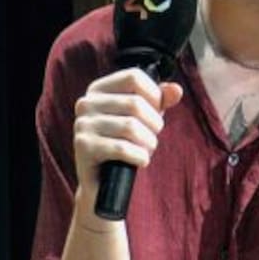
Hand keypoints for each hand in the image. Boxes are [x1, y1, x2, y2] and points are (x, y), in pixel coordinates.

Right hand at [72, 68, 183, 196]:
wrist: (103, 182)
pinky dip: (140, 156)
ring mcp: (82, 124)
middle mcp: (86, 103)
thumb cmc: (125, 143)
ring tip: (146, 150)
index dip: (154, 95)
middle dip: (154, 124)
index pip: (134, 77)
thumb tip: (176, 90)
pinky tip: (140, 161)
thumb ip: (160, 100)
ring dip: (148, 142)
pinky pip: (122, 148)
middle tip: (152, 138)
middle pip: (135, 103)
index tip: (156, 112)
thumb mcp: (144, 118)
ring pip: (131, 127)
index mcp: (99, 89)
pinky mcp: (83, 147)